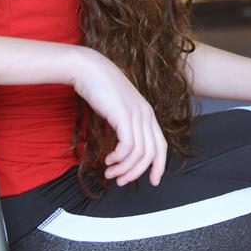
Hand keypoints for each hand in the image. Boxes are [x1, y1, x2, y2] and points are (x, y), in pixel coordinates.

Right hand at [71, 48, 167, 186]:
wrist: (90, 69)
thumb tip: (124, 148)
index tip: (152, 181)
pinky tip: (108, 159)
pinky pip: (128, 146)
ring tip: (110, 172)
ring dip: (124, 168)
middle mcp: (146, 114)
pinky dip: (119, 158)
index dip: (159, 165)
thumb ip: (126, 124)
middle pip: (152, 153)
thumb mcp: (119, 109)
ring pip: (139, 153)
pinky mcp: (123, 115)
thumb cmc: (101, 89)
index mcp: (147, 114)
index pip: (161, 145)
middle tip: (121, 181)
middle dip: (138, 172)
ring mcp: (136, 114)